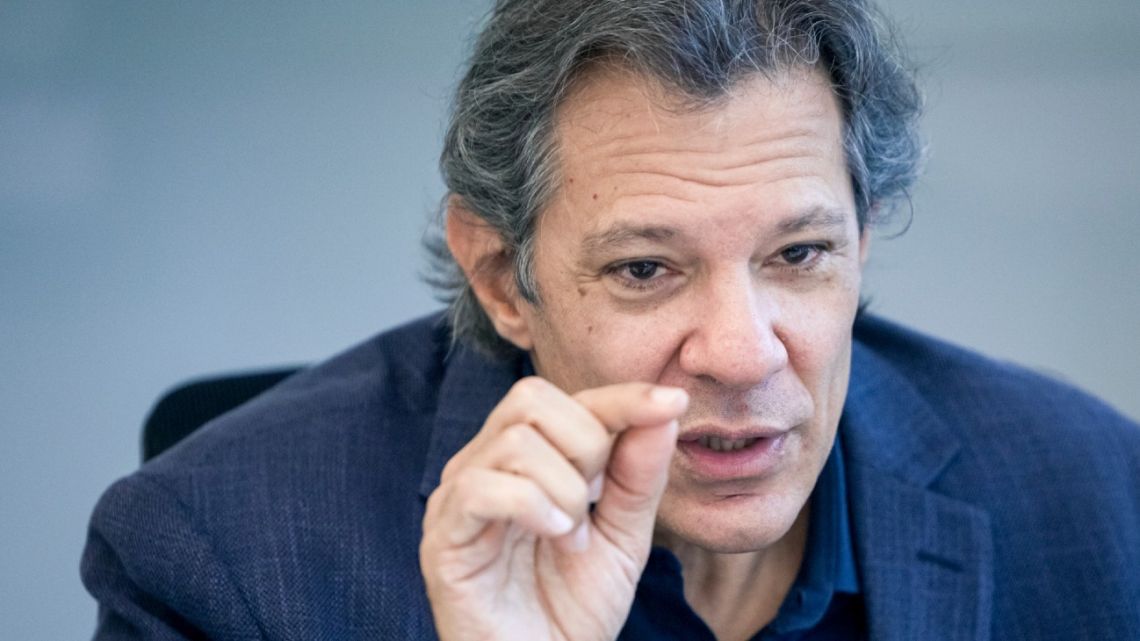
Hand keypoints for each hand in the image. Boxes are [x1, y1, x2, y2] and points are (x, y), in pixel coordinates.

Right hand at [419, 377, 688, 640]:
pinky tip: (556, 537)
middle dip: (586, 443)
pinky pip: (481, 487)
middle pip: (530, 397)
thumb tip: (663, 408)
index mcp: (522, 459)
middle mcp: (483, 466)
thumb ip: (638, 475)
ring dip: (566, 490)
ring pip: (515, 441)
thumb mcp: (623, 536)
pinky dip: (533, 506)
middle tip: (596, 502)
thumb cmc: (573, 610)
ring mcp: (457, 498)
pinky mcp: (441, 537)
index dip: (620, 397)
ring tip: (573, 537)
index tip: (673, 401)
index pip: (565, 399)